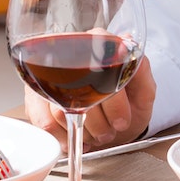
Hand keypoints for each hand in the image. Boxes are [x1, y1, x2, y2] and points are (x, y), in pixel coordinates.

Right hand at [24, 57, 154, 150]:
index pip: (101, 69)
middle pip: (78, 93)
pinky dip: (64, 137)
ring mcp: (49, 75)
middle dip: (98, 123)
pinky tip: (76, 136)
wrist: (112, 122)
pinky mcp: (36, 95)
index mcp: (99, 43)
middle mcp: (70, 53)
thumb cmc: (127, 105)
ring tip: (94, 132)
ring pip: (60, 110)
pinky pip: (44, 122)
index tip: (121, 121)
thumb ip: (141, 70)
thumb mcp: (143, 91)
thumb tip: (129, 44)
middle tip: (108, 131)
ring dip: (81, 131)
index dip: (114, 103)